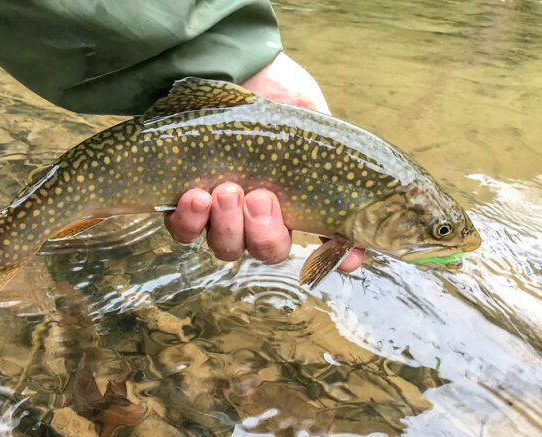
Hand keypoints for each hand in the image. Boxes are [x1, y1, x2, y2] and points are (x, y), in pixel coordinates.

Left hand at [165, 52, 363, 271]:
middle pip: (266, 251)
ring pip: (226, 247)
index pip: (319, 244)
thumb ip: (337, 168)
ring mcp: (221, 213)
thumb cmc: (280, 98)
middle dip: (265, 233)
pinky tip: (196, 196)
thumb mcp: (317, 127)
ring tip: (227, 190)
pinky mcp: (185, 204)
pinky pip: (184, 231)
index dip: (329, 258)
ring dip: (227, 226)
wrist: (236, 69)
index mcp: (294, 203)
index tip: (340, 257)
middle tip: (262, 197)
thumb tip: (361, 224)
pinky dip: (190, 221)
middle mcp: (257, 215)